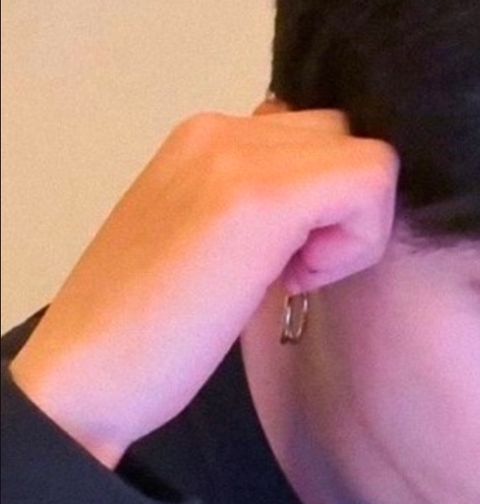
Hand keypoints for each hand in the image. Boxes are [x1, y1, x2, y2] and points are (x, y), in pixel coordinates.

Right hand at [8, 101, 399, 467]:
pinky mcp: (262, 198)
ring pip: (368, 158)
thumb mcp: (205, 239)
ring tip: (291, 277)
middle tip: (291, 271)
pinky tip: (299, 283)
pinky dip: (358, 242)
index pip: (312, 138)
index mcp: (203, 139)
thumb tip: (321, 204)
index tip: (279, 260)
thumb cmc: (143, 327)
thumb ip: (253, 204)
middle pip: (345, 140)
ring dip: (352, 226)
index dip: (319, 203)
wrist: (85, 372)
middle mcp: (220, 130)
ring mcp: (238, 157)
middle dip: (341, 209)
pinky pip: (371, 183)